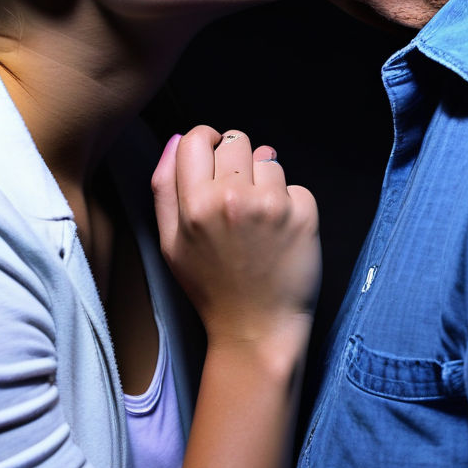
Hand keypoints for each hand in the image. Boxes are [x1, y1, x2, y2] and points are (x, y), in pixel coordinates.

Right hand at [152, 125, 320, 350]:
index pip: (196, 138)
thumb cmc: (211, 286)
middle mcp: (232, 198)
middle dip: (235, 160)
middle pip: (235, 140)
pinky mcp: (302, 213)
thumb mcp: (170, 242)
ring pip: (267, 157)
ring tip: (257, 217)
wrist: (256, 330)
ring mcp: (271, 204)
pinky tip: (279, 230)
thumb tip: (178, 139)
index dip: (205, 142)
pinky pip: (294, 184)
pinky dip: (290, 201)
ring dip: (264, 179)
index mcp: (195, 205)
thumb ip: (165, 187)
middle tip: (235, 195)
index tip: (213, 159)